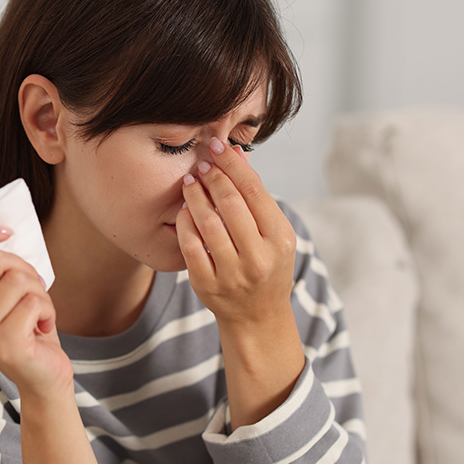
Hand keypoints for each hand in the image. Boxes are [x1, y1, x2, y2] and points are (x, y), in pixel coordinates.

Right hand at [0, 223, 72, 397]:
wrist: (42, 373)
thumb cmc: (26, 324)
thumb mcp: (6, 290)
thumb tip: (3, 229)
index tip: (6, 232)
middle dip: (25, 269)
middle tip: (32, 292)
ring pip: (17, 280)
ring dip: (39, 293)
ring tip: (37, 313)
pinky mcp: (2, 345)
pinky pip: (33, 303)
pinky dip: (48, 311)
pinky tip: (42, 328)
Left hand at [176, 138, 296, 330]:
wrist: (257, 317)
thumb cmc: (266, 265)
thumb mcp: (274, 234)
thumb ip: (256, 198)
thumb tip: (237, 154)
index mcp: (279, 240)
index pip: (254, 192)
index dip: (233, 165)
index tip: (218, 146)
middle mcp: (258, 258)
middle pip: (231, 204)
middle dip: (213, 178)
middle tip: (202, 163)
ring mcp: (231, 274)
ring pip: (208, 224)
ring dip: (195, 196)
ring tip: (190, 183)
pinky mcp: (207, 285)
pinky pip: (190, 245)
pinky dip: (184, 222)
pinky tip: (184, 210)